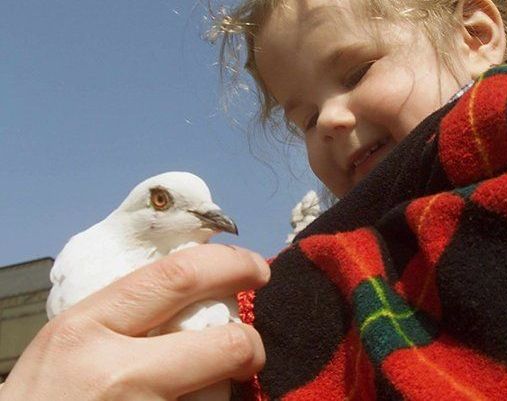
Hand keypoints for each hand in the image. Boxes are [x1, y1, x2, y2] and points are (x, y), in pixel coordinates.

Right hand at [0, 244, 268, 400]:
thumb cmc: (45, 394)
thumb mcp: (72, 338)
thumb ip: (127, 311)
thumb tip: (194, 286)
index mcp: (90, 326)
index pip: (178, 277)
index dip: (230, 265)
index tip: (254, 268)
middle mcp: (117, 373)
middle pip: (223, 344)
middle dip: (251, 342)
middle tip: (251, 344)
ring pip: (220, 393)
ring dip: (224, 387)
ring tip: (202, 387)